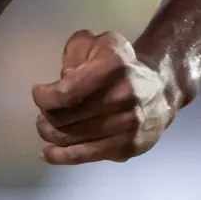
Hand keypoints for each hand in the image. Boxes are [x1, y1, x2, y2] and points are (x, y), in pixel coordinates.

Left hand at [32, 28, 176, 164]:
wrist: (161, 91)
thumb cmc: (122, 66)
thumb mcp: (101, 42)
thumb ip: (76, 51)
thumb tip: (63, 78)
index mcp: (113, 66)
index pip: (66, 92)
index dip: (44, 96)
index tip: (39, 93)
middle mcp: (123, 96)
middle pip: (64, 117)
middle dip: (46, 115)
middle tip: (44, 111)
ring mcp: (127, 125)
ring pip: (70, 137)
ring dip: (50, 133)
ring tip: (46, 127)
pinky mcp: (127, 147)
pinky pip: (84, 156)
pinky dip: (60, 157)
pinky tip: (47, 153)